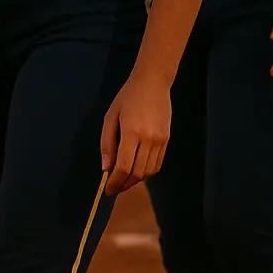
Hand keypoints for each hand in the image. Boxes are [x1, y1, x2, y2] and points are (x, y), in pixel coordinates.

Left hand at [99, 73, 170, 194]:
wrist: (153, 83)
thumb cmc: (127, 97)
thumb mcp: (110, 117)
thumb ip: (107, 144)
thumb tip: (105, 168)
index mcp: (131, 132)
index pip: (124, 167)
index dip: (115, 182)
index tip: (107, 190)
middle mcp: (148, 139)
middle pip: (137, 173)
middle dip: (124, 184)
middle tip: (114, 188)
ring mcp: (160, 141)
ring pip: (149, 171)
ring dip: (135, 180)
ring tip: (124, 181)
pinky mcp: (167, 140)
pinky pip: (157, 164)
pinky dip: (147, 172)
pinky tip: (137, 171)